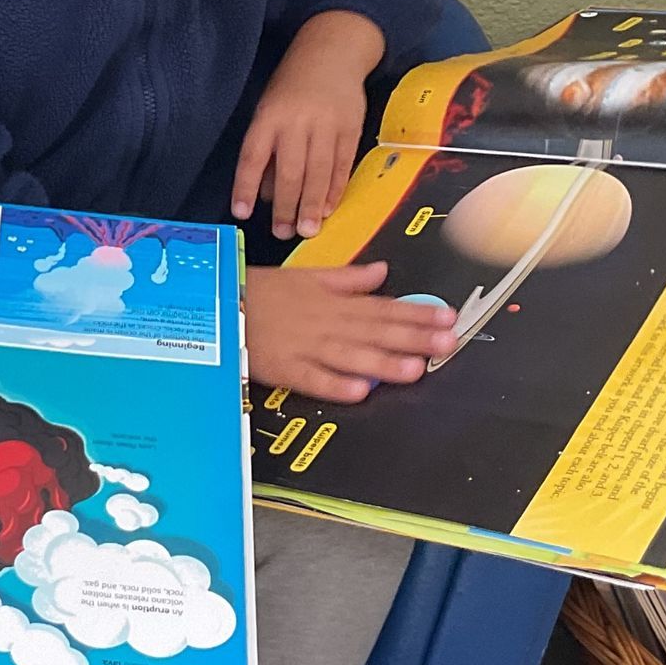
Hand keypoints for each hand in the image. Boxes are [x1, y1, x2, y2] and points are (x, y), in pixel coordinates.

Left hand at [232, 11, 383, 238]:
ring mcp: (326, 125)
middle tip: (282, 234)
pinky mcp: (350, 128)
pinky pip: (341, 166)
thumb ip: (267, 149)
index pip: (253, 156)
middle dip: (285, 206)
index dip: (246, 186)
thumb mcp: (269, 108)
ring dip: (311, 205)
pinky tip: (328, 209)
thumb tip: (265, 194)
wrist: (333, 51)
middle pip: (289, 171)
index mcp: (269, 115)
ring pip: (317, 173)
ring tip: (307, 230)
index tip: (242, 213)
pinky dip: (334, 190)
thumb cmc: (293, 86)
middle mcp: (296, 121)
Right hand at [244, 263, 455, 404]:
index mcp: (334, 301)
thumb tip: (382, 271)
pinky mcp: (285, 369)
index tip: (447, 317)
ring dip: (384, 363)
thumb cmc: (262, 291)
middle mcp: (327, 324)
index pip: (383, 308)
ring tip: (416, 369)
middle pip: (376, 332)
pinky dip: (335, 385)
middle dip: (414, 337)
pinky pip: (313, 379)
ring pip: (351, 356)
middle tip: (448, 342)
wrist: (217, 304)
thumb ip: (348, 278)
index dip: (416, 313)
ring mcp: (307, 348)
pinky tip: (359, 393)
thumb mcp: (306, 276)